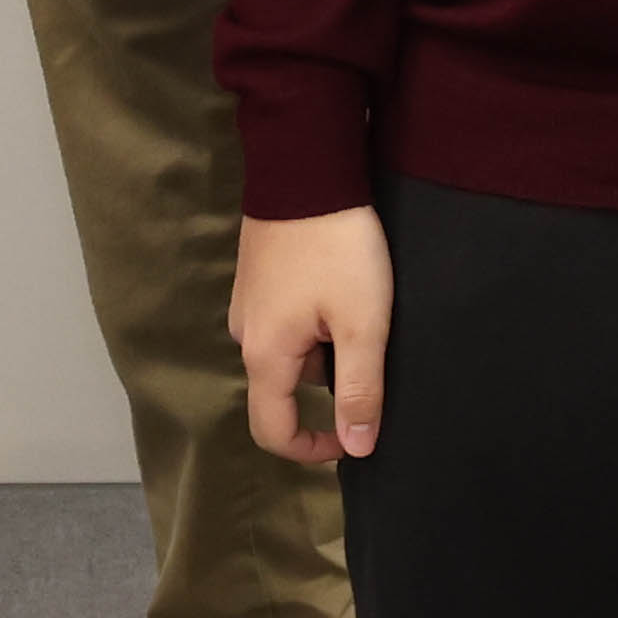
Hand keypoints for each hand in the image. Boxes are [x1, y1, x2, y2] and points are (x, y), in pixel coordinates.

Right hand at [234, 207, 394, 466]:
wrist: (306, 167)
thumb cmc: (338, 249)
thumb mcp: (362, 324)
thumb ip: (359, 390)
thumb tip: (357, 448)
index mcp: (265, 355)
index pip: (273, 430)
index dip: (312, 450)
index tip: (353, 437)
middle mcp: (245, 333)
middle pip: (282, 390)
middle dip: (327, 389)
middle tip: (372, 364)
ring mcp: (248, 302)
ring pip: (286, 352)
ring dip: (322, 352)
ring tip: (363, 321)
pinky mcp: (258, 276)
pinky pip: (284, 321)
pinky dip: (313, 324)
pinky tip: (343, 295)